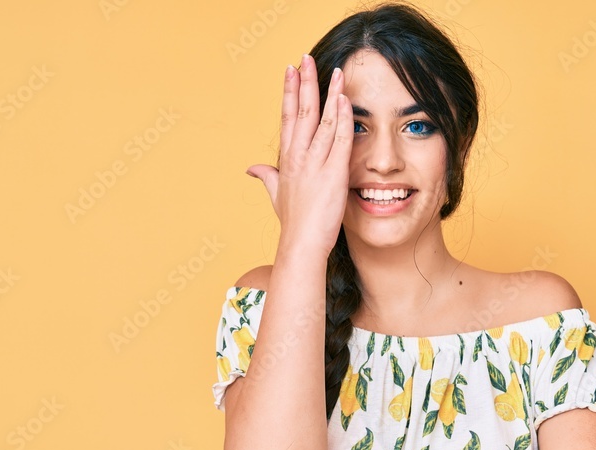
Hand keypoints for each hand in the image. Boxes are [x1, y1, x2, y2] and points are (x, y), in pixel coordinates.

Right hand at [246, 54, 353, 257]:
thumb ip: (266, 177)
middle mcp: (298, 157)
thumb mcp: (276, 196)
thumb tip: (251, 168)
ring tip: (335, 72)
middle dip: (304, 83)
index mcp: (287, 160)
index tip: (290, 70)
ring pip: (322, 121)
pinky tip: (344, 101)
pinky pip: (339, 140)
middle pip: (301, 112)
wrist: (301, 245)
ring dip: (329, 94)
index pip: (287, 118)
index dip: (289, 93)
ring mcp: (315, 164)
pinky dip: (342, 119)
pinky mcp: (333, 174)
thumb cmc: (293, 223)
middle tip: (305, 58)